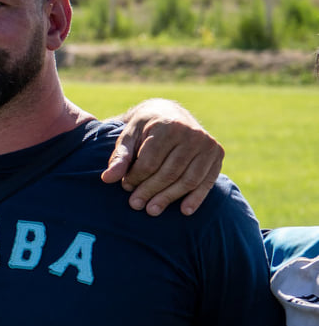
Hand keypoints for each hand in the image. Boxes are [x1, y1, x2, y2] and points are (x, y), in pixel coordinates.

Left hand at [101, 99, 224, 215]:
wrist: (171, 113)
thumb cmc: (145, 128)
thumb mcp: (129, 136)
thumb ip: (119, 156)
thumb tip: (107, 179)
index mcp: (167, 126)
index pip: (150, 161)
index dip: (136, 177)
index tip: (125, 187)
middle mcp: (191, 133)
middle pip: (169, 172)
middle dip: (150, 191)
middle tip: (135, 205)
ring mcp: (207, 144)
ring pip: (188, 179)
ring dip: (169, 197)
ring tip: (152, 210)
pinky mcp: (217, 154)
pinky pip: (207, 181)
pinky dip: (196, 197)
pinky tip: (184, 211)